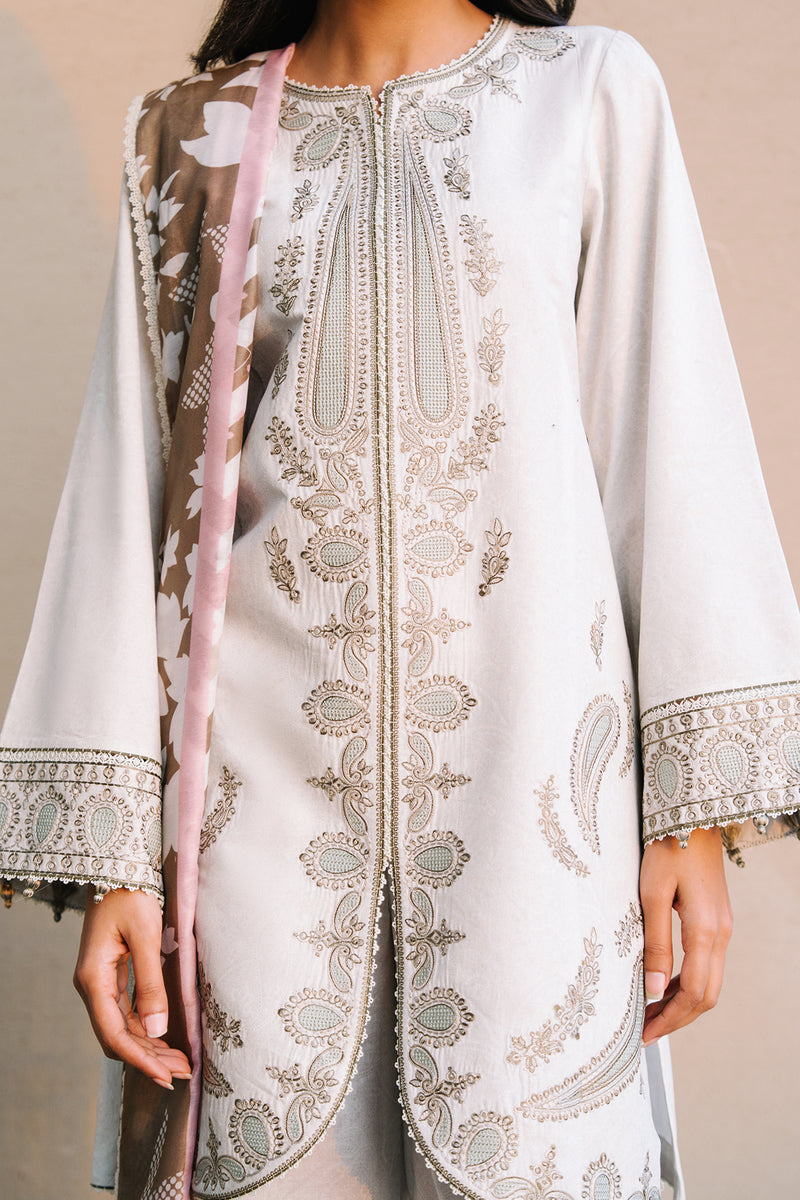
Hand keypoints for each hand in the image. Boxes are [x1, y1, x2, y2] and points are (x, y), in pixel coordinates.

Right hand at [73, 885, 191, 1088]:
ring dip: (148, 1046)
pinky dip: (144, 1028)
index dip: (141, 1060)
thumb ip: (150, 984)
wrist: (118, 866)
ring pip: (121, 1027)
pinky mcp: (111, 974)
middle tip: (182, 1073)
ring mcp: (99, 981)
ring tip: (179, 1061)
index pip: (114, 1035)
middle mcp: (91, 985)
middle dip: (148, 1058)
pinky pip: (125, 1012)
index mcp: (93, 979)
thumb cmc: (132, 894)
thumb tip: (157, 1029)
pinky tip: (164, 1037)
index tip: (167, 1077)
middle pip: (116, 1037)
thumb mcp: (146, 936)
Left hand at [639, 825, 732, 1045]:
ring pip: (709, 981)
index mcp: (706, 931)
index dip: (670, 1019)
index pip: (693, 993)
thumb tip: (652, 989)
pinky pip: (707, 963)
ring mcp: (722, 927)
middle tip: (645, 1031)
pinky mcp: (716, 919)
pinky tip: (664, 983)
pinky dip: (687, 982)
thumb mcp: (651, 894)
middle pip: (706, 995)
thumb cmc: (667, 850)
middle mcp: (721, 934)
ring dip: (682, 1002)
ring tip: (649, 1012)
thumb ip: (654, 942)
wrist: (692, 817)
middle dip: (677, 1018)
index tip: (645, 1034)